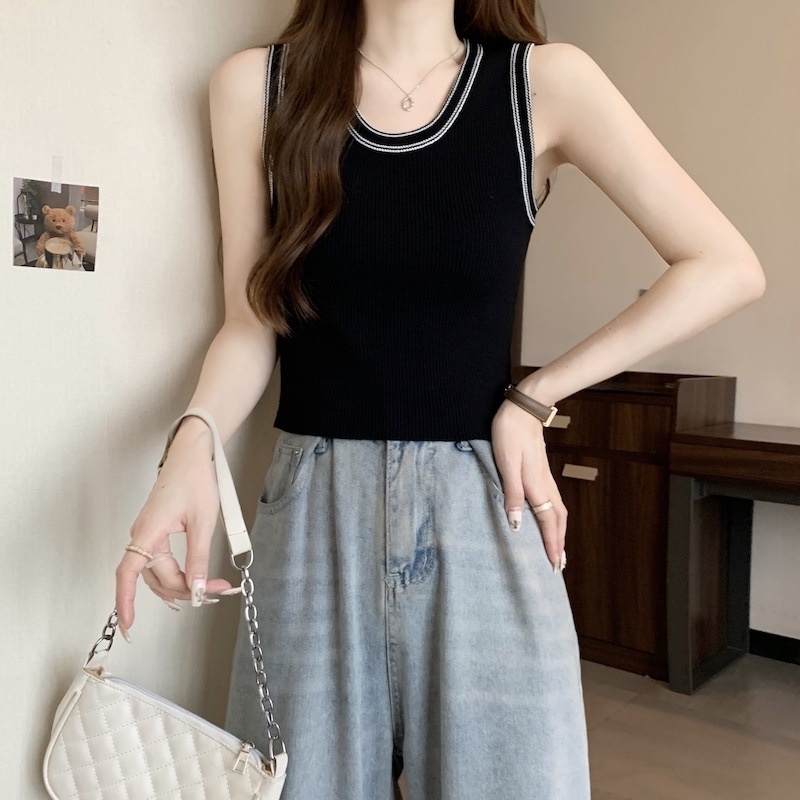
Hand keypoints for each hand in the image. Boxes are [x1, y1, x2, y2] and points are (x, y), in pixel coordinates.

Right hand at [114, 424, 237, 639]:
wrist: (192, 454)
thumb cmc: (195, 480)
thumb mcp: (202, 522)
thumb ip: (198, 558)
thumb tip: (197, 588)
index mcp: (148, 532)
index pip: (128, 573)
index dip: (125, 601)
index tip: (128, 625)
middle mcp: (143, 535)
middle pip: (156, 577)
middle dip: (185, 590)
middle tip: (218, 591)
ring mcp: (148, 534)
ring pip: (159, 572)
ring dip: (183, 584)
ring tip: (214, 588)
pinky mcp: (156, 531)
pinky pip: (162, 561)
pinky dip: (179, 572)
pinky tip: (195, 579)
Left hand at [491, 399, 567, 572]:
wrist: (522, 408)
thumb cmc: (509, 433)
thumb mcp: (505, 462)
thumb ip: (512, 493)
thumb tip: (516, 524)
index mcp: (535, 485)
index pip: (547, 522)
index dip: (550, 544)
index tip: (554, 565)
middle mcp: (545, 484)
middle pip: (557, 520)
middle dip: (559, 543)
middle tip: (559, 565)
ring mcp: (545, 477)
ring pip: (558, 511)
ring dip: (559, 531)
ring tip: (558, 548)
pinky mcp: (542, 471)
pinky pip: (553, 501)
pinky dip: (555, 517)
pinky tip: (550, 520)